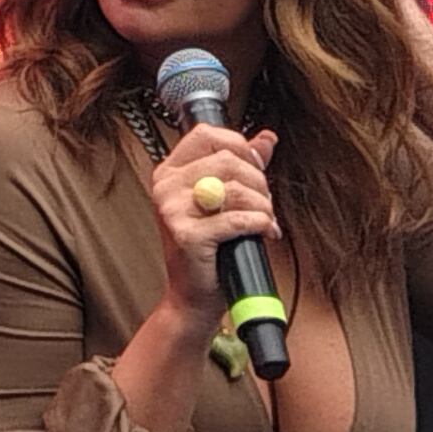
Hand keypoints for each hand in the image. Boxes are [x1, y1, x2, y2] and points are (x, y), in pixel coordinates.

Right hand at [139, 121, 278, 328]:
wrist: (193, 296)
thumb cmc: (209, 250)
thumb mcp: (221, 200)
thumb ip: (241, 166)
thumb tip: (267, 138)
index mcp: (170, 172)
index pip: (207, 135)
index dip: (239, 145)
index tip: (255, 166)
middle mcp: (166, 186)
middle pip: (228, 161)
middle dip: (259, 182)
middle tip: (265, 203)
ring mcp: (172, 210)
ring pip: (236, 189)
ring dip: (263, 206)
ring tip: (265, 220)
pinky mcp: (186, 235)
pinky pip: (236, 219)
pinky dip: (259, 223)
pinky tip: (265, 232)